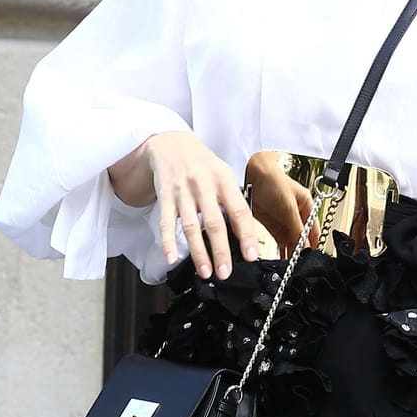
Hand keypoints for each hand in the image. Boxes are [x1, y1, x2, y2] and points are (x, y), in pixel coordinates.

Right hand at [125, 130, 258, 278]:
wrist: (171, 143)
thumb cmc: (203, 165)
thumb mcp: (223, 175)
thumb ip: (234, 201)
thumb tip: (246, 235)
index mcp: (224, 180)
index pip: (239, 211)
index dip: (246, 235)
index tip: (251, 255)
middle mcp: (203, 185)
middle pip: (215, 223)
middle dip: (221, 251)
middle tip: (225, 272)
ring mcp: (183, 191)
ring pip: (191, 227)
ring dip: (198, 253)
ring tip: (206, 272)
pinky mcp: (165, 196)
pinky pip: (167, 222)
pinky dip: (168, 242)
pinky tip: (172, 258)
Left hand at [244, 152, 320, 257]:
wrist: (252, 173)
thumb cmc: (273, 180)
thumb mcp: (288, 206)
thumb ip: (297, 228)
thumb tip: (304, 246)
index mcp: (307, 207)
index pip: (313, 231)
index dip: (313, 245)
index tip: (311, 259)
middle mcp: (297, 215)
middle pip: (302, 239)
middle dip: (300, 252)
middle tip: (298, 265)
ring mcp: (284, 220)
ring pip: (290, 242)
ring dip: (290, 253)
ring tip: (290, 266)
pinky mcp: (271, 225)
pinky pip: (278, 241)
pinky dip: (280, 251)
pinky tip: (281, 259)